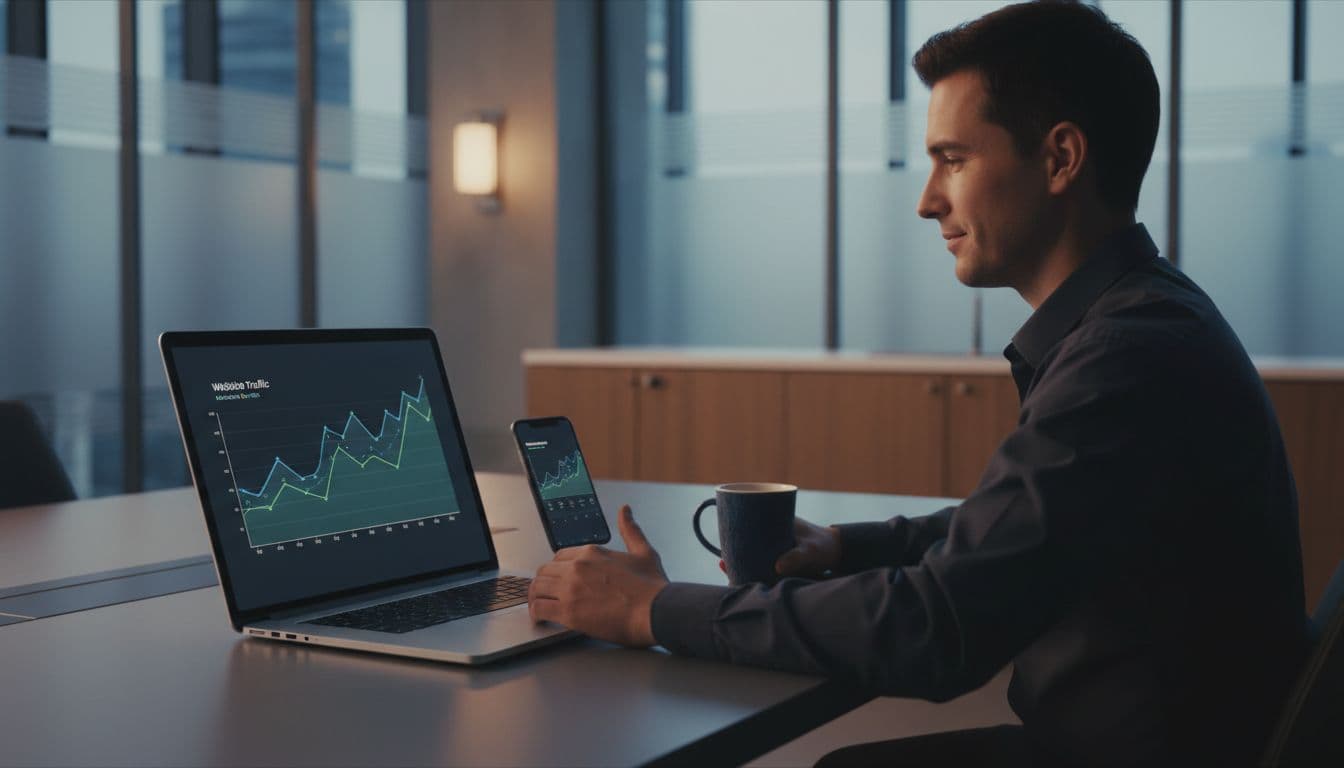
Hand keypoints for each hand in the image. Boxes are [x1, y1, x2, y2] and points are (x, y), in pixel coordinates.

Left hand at [528, 505, 667, 646]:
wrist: (655, 611)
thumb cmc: (652, 587)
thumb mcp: (643, 551)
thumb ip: (630, 530)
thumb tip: (625, 511)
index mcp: (592, 552)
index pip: (560, 556)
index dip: (557, 568)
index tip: (558, 578)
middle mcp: (578, 567)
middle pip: (545, 571)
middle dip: (543, 582)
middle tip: (545, 593)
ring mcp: (571, 589)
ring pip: (538, 587)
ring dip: (536, 597)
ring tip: (538, 605)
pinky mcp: (569, 611)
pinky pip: (539, 608)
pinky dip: (536, 613)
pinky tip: (539, 618)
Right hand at [715, 517, 841, 578]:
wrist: (838, 552)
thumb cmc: (824, 546)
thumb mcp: (811, 550)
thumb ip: (797, 556)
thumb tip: (778, 567)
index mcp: (775, 524)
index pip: (747, 527)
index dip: (732, 538)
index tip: (723, 551)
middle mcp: (771, 535)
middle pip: (745, 542)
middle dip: (732, 554)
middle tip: (723, 563)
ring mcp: (775, 548)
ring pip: (752, 555)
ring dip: (740, 564)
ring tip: (728, 571)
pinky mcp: (780, 561)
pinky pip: (761, 566)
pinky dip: (752, 572)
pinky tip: (743, 581)